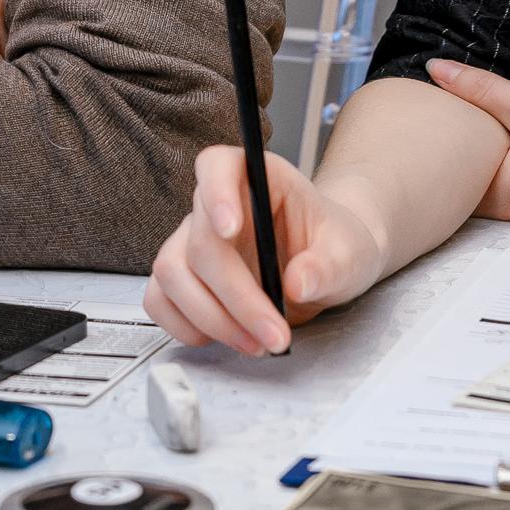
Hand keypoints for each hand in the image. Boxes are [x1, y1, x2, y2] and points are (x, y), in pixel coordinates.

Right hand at [145, 146, 387, 355]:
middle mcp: (215, 207)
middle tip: (274, 334)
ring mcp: (192, 242)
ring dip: (212, 318)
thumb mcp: (349, 252)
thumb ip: (328, 265)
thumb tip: (297, 283)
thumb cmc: (335, 246)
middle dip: (236, 298)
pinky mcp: (183, 278)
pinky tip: (225, 338)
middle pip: (200, 244)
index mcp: (256, 180)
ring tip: (257, 343)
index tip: (230, 228)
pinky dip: (186, 327)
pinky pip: (160, 301)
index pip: (217, 166)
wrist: (329, 268)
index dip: (216, 193)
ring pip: (172, 275)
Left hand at [429, 60, 509, 222]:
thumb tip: (437, 70)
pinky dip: (504, 156)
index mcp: (498, 196)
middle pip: (461, 180)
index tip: (399, 129)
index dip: (418, 155)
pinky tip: (509, 137)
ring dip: (475, 154)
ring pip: (489, 177)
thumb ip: (481, 88)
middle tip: (421, 122)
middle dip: (443, 153)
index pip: (439, 182)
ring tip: (457, 123)